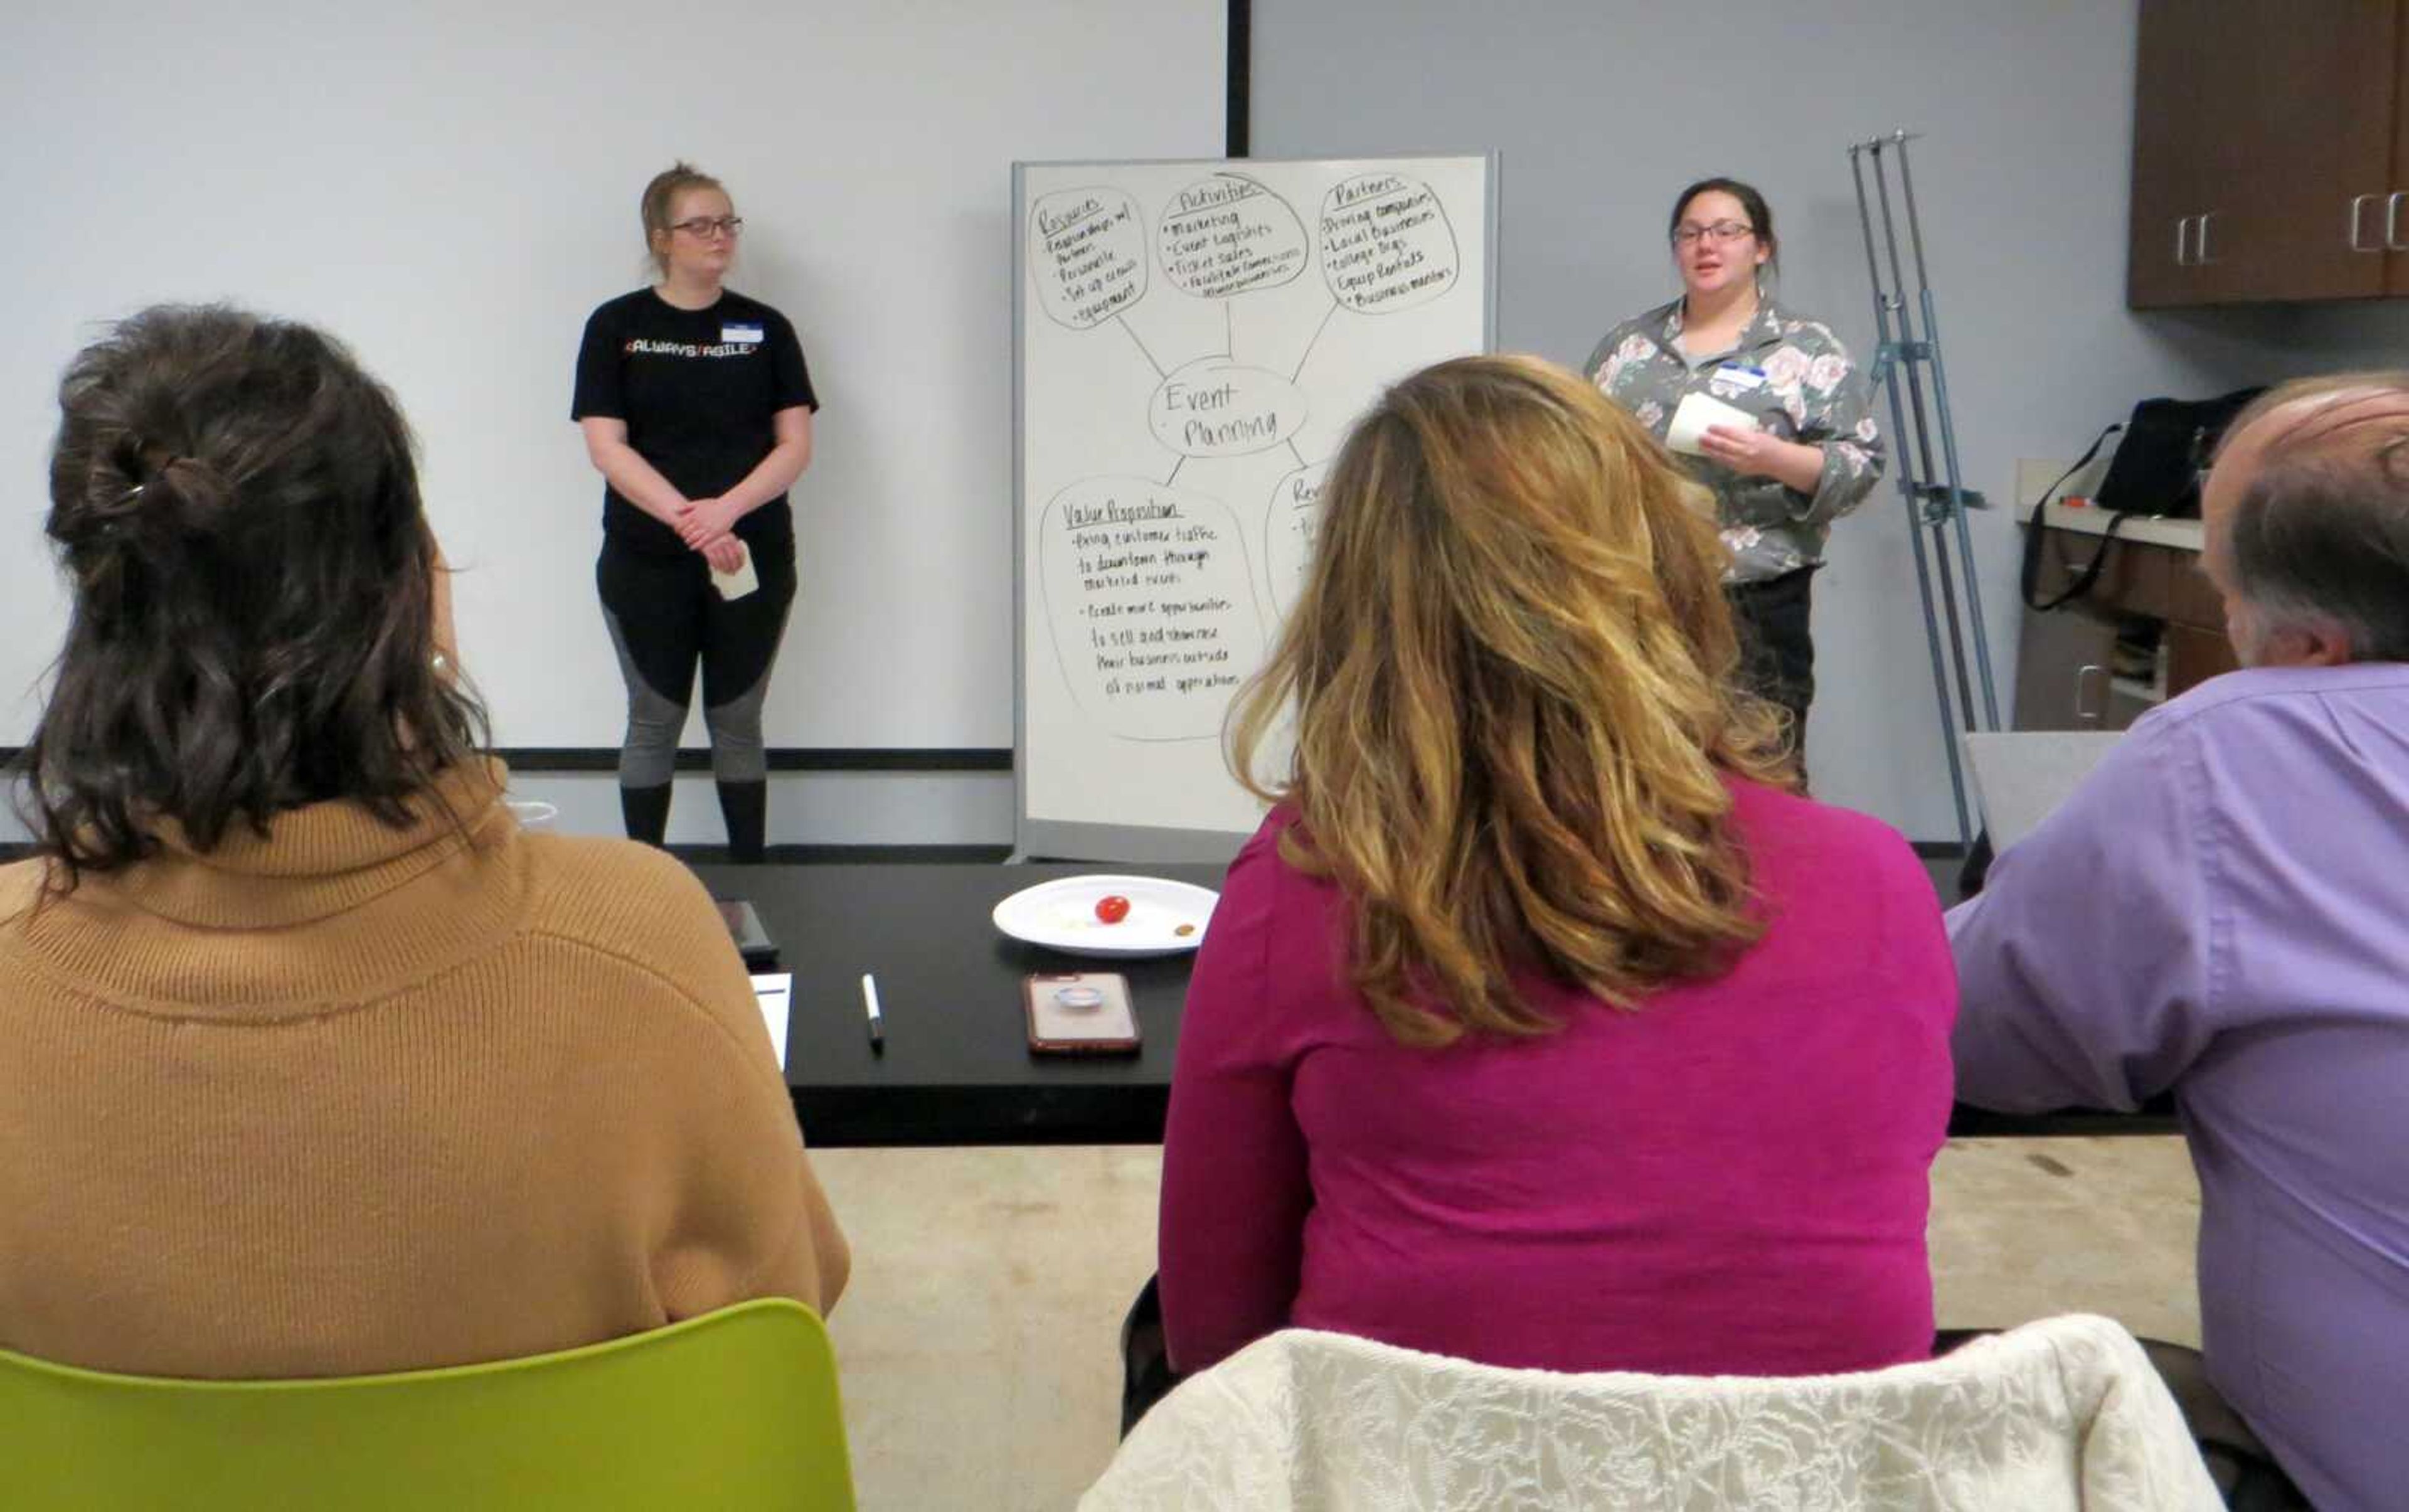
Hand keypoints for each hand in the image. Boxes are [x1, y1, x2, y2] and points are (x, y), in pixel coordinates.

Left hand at [675, 495, 742, 548]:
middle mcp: (699, 522)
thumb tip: (675, 510)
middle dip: (683, 536)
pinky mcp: (713, 534)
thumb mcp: (699, 503)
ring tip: (687, 542)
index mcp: (694, 514)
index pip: (681, 524)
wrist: (728, 507)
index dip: (677, 529)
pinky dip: (695, 546)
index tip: (677, 531)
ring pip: (692, 538)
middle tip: (683, 538)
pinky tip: (692, 548)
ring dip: (688, 541)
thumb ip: (687, 507)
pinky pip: (702, 542)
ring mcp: (706, 528)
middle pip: (686, 532)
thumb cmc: (714, 504)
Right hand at [703, 536, 747, 574]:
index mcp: (731, 537)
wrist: (699, 533)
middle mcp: (724, 540)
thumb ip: (731, 547)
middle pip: (732, 557)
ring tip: (727, 572)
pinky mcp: (707, 549)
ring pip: (722, 560)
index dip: (740, 560)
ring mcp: (715, 544)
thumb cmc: (715, 540)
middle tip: (734, 572)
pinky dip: (716, 566)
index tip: (740, 567)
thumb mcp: (724, 539)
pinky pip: (713, 561)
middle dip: (733, 566)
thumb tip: (737, 563)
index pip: (739, 551)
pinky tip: (718, 569)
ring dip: (725, 568)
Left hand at [1699, 426, 1826, 493]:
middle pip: (1724, 445)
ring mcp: (1742, 462)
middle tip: (1700, 436)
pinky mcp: (1740, 469)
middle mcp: (1746, 451)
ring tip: (1701, 445)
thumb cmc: (1770, 444)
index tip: (1710, 426)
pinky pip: (1725, 463)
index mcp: (1751, 439)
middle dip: (1710, 440)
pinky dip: (1716, 457)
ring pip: (1722, 455)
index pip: (1731, 433)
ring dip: (1710, 450)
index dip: (1719, 430)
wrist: (1779, 461)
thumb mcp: (1759, 433)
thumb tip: (1729, 428)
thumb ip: (1745, 432)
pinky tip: (1710, 454)